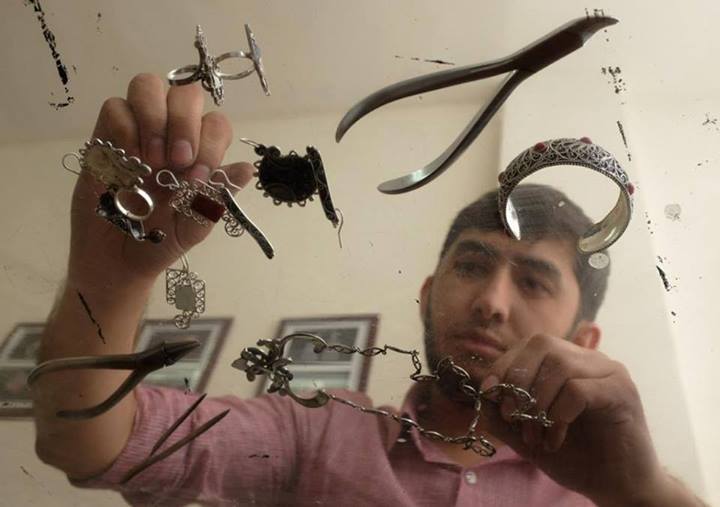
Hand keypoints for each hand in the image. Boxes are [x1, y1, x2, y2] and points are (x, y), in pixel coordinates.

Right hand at [67, 73, 252, 290]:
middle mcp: (173, 133)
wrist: (120, 258)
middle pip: (187, 93)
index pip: (216, 123)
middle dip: (185, 123)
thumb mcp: (195, 224)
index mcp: (201, 152)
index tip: (195, 177)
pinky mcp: (106, 135)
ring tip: (151, 160)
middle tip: (176, 162)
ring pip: (148, 86)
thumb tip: (247, 169)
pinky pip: (115, 106)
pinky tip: (127, 161)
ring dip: (154, 118)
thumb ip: (217, 197)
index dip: (210, 143)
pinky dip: (124, 128)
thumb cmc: (162, 239)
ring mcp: (139, 130)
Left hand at [477, 334, 664, 504]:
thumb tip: (481, 395)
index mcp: (569, 362)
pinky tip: (556, 439)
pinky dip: (558, 415)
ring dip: (538, 402)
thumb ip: (504, 415)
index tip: (489, 393)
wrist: (616, 486)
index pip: (530, 346)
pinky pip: (578, 390)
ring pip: (559, 365)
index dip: (505, 365)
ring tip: (536, 434)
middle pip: (543, 344)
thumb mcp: (528, 435)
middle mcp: (590, 359)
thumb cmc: (575, 457)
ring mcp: (609, 372)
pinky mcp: (622, 392)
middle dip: (518, 378)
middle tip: (511, 414)